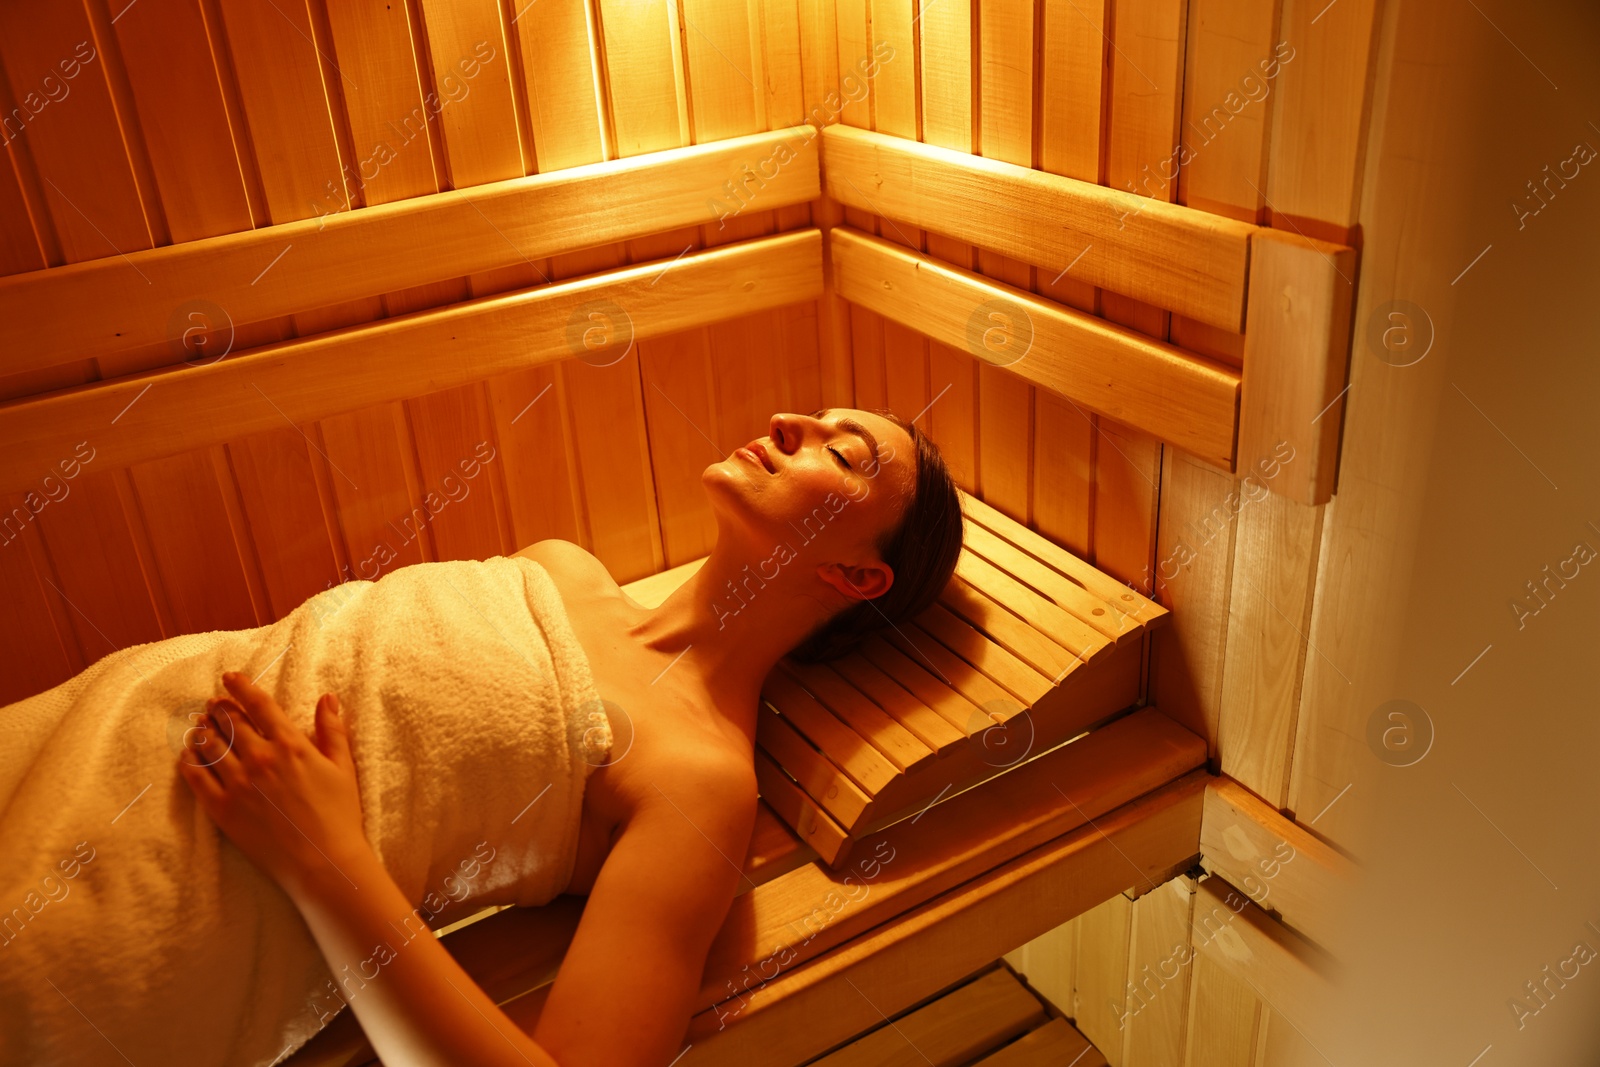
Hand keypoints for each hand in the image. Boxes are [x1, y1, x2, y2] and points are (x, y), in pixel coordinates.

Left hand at [177, 671, 369, 903]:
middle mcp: (260, 759)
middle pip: (230, 723)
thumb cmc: (339, 815)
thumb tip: (327, 698)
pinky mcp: (223, 810)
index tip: (230, 677)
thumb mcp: (343, 767)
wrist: (322, 861)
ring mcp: (238, 784)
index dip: (242, 687)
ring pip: (210, 746)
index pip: (260, 706)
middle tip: (214, 703)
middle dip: (220, 708)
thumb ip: (332, 730)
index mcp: (291, 745)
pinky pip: (197, 779)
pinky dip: (189, 762)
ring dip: (202, 730)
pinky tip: (187, 755)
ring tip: (198, 724)